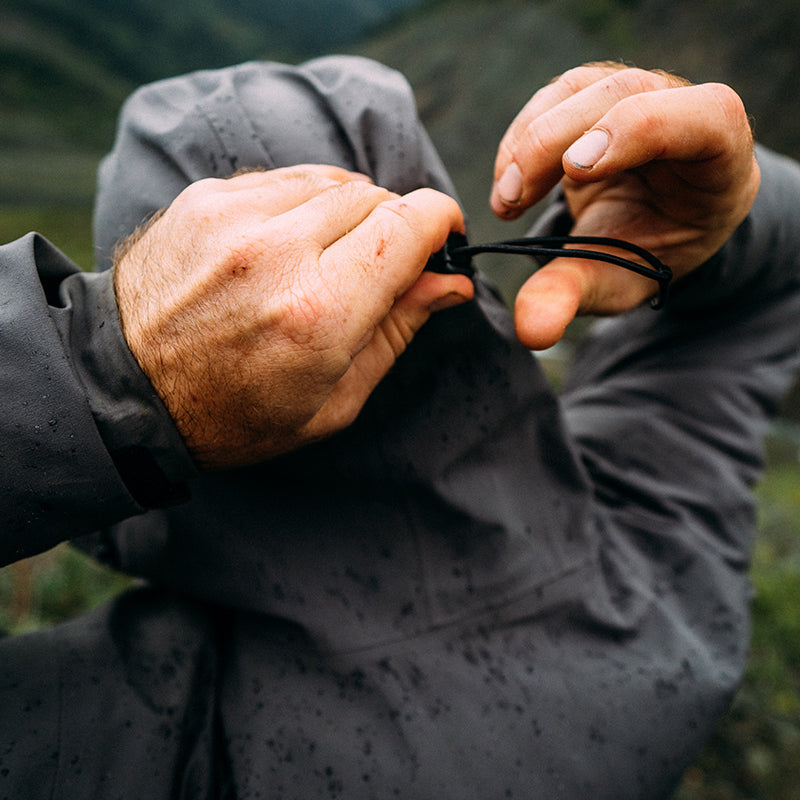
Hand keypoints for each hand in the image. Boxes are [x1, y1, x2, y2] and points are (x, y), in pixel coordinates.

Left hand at [114, 165, 471, 467]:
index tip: (443, 236)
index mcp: (318, 312)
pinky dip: (304, 204)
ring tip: (330, 259)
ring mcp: (234, 217)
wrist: (126, 388)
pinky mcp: (206, 198)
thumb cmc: (235, 413)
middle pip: (375, 197)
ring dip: (349, 213)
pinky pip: (285, 180)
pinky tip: (290, 243)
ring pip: (333, 180)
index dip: (439, 222)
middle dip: (393, 227)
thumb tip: (450, 282)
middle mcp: (276, 252)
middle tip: (380, 268)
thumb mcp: (333, 401)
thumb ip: (397, 331)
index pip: (407, 225)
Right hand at [490, 63, 759, 348]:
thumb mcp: (617, 279)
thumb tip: (528, 330)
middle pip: (623, 93)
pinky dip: (519, 139)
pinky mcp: (596, 92)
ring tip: (505, 202)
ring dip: (528, 141)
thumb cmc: (647, 248)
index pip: (700, 117)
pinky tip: (508, 185)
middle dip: (554, 142)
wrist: (652, 220)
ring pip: (582, 88)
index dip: (636, 132)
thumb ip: (573, 297)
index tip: (573, 173)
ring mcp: (637, 93)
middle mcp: (683, 107)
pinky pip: (554, 97)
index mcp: (719, 153)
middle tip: (511, 202)